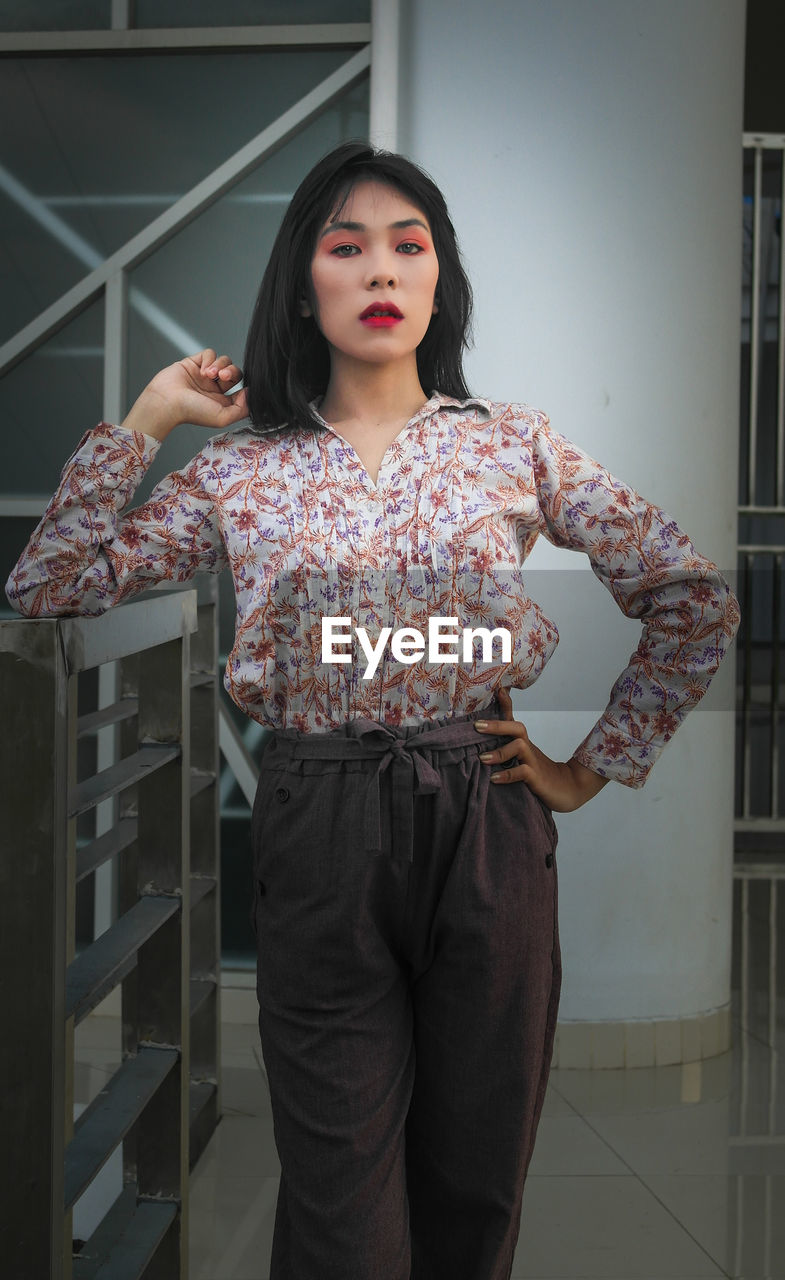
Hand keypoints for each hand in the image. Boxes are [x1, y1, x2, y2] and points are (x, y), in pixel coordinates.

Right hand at [121, 349, 247, 440]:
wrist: (167, 401)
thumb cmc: (191, 412)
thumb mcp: (223, 418)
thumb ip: (242, 408)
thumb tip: (251, 394)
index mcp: (222, 402)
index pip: (242, 390)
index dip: (245, 386)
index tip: (244, 387)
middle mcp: (214, 388)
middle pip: (235, 373)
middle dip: (232, 372)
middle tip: (223, 376)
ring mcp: (204, 375)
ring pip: (224, 361)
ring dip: (220, 365)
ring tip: (209, 374)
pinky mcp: (194, 363)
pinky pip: (209, 353)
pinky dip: (209, 359)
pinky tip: (203, 370)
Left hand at [474, 686, 607, 811]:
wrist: (568, 788)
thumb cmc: (539, 773)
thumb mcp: (520, 760)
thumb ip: (503, 751)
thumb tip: (478, 750)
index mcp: (523, 742)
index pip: (512, 719)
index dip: (504, 704)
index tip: (496, 690)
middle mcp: (528, 748)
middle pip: (516, 728)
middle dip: (497, 725)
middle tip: (477, 726)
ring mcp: (533, 761)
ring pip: (519, 747)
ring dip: (499, 752)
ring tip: (482, 758)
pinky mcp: (536, 777)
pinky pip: (522, 772)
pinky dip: (507, 775)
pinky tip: (494, 778)